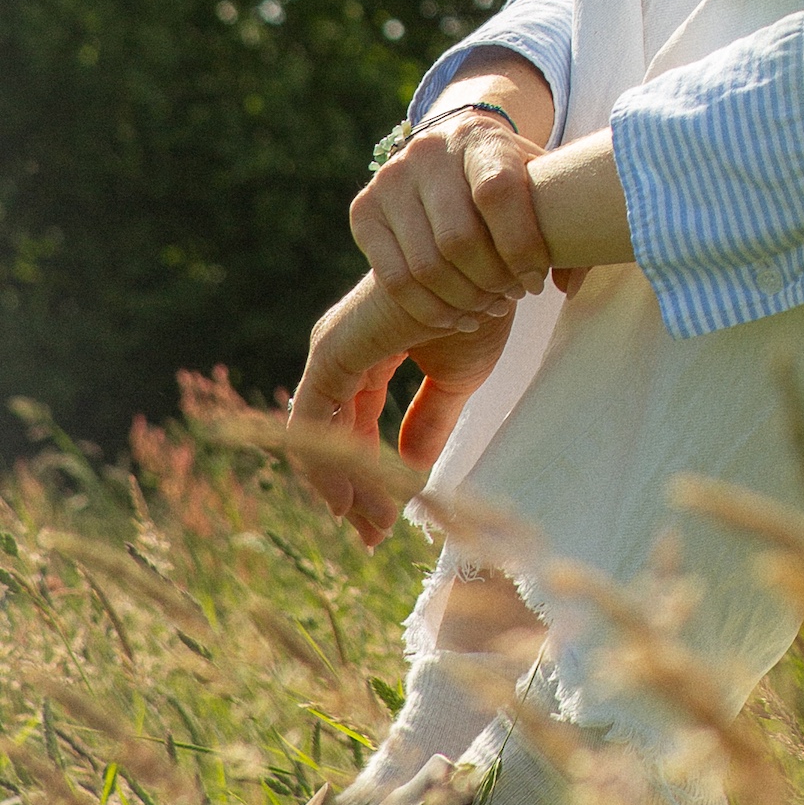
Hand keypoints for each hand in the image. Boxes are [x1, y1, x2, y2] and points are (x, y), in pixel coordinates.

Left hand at [287, 275, 516, 546]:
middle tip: (373, 538)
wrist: (492, 266)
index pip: (354, 425)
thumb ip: (429, 421)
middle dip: (352, 491)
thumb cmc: (482, 305)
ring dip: (339, 486)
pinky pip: (310, 421)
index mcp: (369, 352)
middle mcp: (343, 351)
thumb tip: (411, 474)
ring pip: (316, 436)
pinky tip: (348, 497)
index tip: (387, 521)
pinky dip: (323, 463)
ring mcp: (333, 350)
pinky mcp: (331, 353)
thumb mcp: (456, 377)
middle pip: (330, 437)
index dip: (367, 475)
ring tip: (368, 525)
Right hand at [351, 84, 553, 333]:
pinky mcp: (364, 210)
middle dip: (493, 282)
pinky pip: (395, 280)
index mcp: (479, 136)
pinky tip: (458, 316)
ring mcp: (389, 180)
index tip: (537, 280)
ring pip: (426, 267)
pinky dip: (430, 311)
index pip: (498, 192)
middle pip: (459, 240)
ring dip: (465, 302)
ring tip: (489, 307)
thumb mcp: (541, 182)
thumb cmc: (507, 174)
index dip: (521, 246)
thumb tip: (567, 284)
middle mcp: (427, 152)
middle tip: (512, 297)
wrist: (451, 149)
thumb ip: (567, 226)